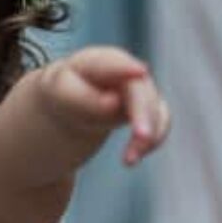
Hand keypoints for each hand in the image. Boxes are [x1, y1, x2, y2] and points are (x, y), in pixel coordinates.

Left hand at [41, 46, 171, 168]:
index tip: (140, 73)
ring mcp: (139, 87)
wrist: (70, 104)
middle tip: (141, 137)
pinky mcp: (149, 107)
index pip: (110, 63)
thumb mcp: (60, 96)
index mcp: (94, 62)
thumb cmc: (63, 96)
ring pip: (154, 107)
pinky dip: (153, 140)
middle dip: (143, 112)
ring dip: (148, 135)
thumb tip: (114, 103)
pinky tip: (133, 158)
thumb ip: (82, 98)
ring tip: (129, 161)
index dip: (124, 68)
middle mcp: (123, 70)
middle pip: (139, 88)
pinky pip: (161, 122)